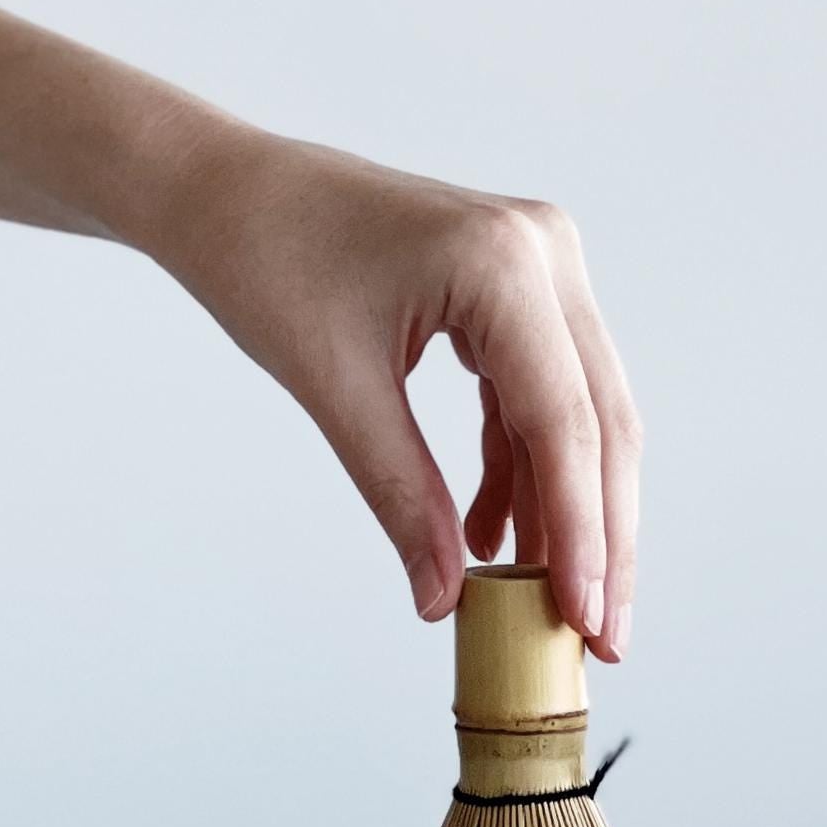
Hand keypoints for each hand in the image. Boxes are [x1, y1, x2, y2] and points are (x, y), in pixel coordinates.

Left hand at [150, 128, 640, 652]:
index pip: (564, 421)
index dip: (581, 532)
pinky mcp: (519, 285)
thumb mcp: (334, 388)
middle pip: (599, 420)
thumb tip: (446, 601)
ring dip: (569, 508)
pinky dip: (525, 465)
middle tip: (601, 637)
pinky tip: (500, 537)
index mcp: (503, 264)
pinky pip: (542, 391)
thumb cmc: (264, 259)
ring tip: (556, 604)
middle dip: (600, 534)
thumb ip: (402, 495)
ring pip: (582, 412)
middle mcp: (544, 252)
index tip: (585, 621)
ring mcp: (540, 263)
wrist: (225, 188)